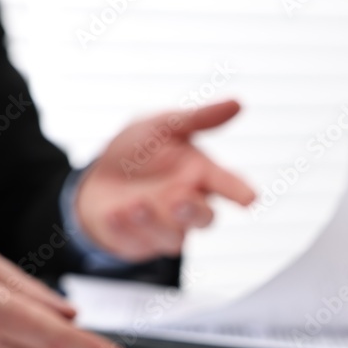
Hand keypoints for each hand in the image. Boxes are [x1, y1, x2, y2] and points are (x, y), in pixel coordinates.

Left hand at [76, 100, 255, 260]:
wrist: (99, 177)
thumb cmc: (139, 151)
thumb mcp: (163, 126)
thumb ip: (198, 119)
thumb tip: (237, 104)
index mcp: (199, 174)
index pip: (226, 184)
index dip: (238, 191)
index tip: (249, 198)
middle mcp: (187, 204)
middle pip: (204, 218)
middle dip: (193, 212)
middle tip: (179, 199)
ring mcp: (165, 227)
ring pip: (173, 239)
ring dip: (154, 223)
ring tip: (135, 205)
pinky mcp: (140, 243)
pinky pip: (137, 243)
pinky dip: (125, 230)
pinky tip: (114, 213)